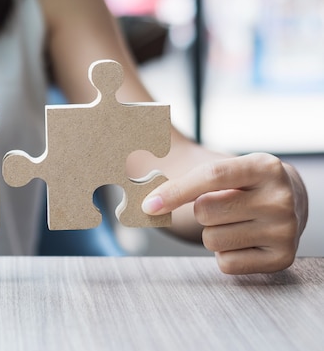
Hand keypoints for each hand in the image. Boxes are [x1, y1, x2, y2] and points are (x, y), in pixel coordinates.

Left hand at [142, 153, 307, 273]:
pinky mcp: (282, 258)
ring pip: (212, 240)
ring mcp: (285, 229)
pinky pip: (226, 263)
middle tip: (221, 204)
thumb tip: (128, 153)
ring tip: (234, 221)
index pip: (210, 176)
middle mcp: (280, 196)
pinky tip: (242, 240)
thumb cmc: (241, 182)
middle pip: (205, 212)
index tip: (148, 205)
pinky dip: (224, 254)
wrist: (289, 199)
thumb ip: (182, 166)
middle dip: (200, 211)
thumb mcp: (224, 165)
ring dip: (212, 233)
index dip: (175, 191)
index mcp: (264, 166)